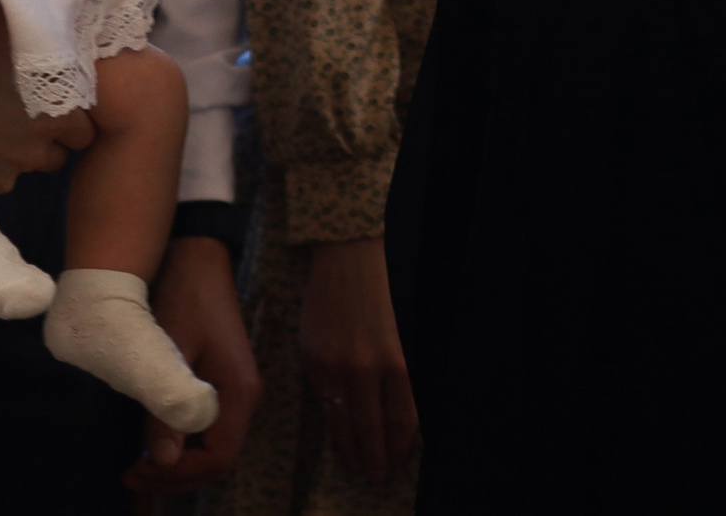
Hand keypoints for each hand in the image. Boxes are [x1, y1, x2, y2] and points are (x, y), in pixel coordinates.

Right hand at [0, 17, 91, 191]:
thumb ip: (43, 37)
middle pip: (62, 151)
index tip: (50, 101)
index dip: (71, 114)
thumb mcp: (12, 30)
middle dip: (48, 137)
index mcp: (60, 104)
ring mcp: (16, 166)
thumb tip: (61, 16)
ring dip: (23, 151)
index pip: (86, 127)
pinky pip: (2, 177)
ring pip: (32, 164)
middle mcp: (44, 141)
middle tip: (22, 112)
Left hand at [125, 234, 261, 495]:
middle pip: (217, 458)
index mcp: (238, 393)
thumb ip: (167, 407)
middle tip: (132, 477)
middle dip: (176, 475)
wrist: (196, 256)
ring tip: (138, 467)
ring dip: (179, 463)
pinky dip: (182, 443)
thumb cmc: (183, 297)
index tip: (140, 472)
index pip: (217, 458)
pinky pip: (207, 427)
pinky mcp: (222, 382)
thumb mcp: (168, 352)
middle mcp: (244, 398)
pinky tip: (153, 442)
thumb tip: (165, 462)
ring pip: (212, 446)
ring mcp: (235, 390)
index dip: (180, 475)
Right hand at [298, 237, 417, 483]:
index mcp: (400, 363)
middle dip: (375, 457)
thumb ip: (408, 375)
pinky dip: (332, 420)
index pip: (401, 424)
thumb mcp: (412, 333)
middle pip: (372, 429)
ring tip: (356, 463)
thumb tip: (407, 415)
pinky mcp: (313, 356)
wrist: (351, 252)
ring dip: (351, 448)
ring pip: (343, 421)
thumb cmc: (391, 288)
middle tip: (375, 474)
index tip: (396, 462)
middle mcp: (367, 368)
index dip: (398, 449)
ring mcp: (336, 364)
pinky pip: (323, 399)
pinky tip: (338, 429)